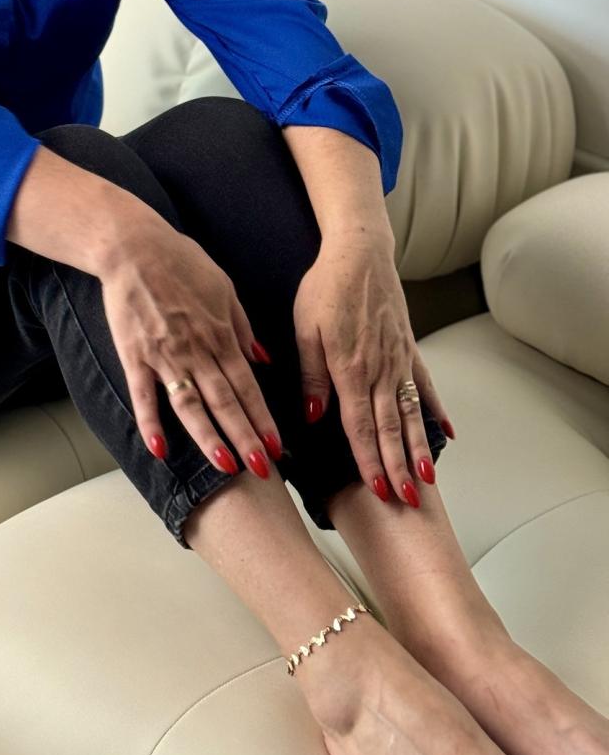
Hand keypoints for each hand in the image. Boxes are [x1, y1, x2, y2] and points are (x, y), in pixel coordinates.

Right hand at [99, 219, 283, 476]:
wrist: (133, 246)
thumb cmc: (180, 261)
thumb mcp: (223, 287)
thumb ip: (242, 327)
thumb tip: (263, 360)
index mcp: (220, 334)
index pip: (248, 386)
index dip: (263, 419)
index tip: (278, 447)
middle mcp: (196, 350)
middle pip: (225, 402)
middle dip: (245, 438)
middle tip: (263, 470)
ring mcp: (164, 355)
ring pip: (190, 405)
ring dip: (209, 438)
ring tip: (225, 468)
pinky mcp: (134, 355)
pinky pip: (143, 396)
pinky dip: (151, 424)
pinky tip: (160, 452)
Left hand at [292, 231, 454, 502]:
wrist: (359, 252)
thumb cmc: (325, 287)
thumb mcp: (305, 329)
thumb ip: (312, 376)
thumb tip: (315, 417)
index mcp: (350, 368)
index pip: (361, 425)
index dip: (370, 460)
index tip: (379, 489)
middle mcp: (380, 369)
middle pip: (390, 427)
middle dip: (399, 466)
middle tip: (409, 502)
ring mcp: (399, 358)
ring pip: (411, 412)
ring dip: (419, 447)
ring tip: (429, 479)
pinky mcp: (409, 347)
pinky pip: (425, 383)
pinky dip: (436, 409)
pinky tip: (448, 432)